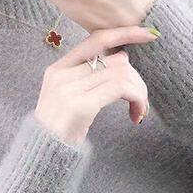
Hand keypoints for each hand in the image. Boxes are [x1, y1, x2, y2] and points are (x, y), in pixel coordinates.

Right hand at [34, 26, 157, 144]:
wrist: (42, 159)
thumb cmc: (59, 135)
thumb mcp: (66, 102)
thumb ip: (85, 81)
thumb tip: (121, 62)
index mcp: (58, 69)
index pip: (96, 39)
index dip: (125, 33)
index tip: (150, 35)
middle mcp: (62, 75)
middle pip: (116, 60)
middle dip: (137, 80)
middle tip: (139, 102)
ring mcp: (69, 89)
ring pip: (123, 73)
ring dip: (139, 93)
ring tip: (137, 111)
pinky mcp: (81, 105)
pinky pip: (121, 88)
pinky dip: (136, 99)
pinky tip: (135, 116)